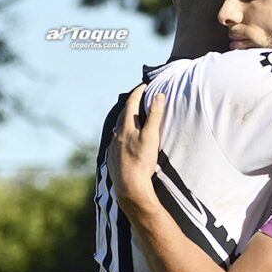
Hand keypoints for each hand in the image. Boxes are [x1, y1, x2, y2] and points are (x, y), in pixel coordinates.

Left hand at [108, 84, 165, 208]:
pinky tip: (125, 139)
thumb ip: (155, 115)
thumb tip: (159, 96)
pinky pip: (116, 140)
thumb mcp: (152, 136)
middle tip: (139, 98)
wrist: (129, 186)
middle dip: (130, 104)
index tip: (145, 86)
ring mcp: (114, 146)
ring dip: (125, 120)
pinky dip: (122, 134)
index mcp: (126, 126)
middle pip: (122, 114)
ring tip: (132, 117)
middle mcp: (117, 134)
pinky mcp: (113, 157)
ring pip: (118, 128)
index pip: (131, 103)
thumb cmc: (142, 161)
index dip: (138, 92)